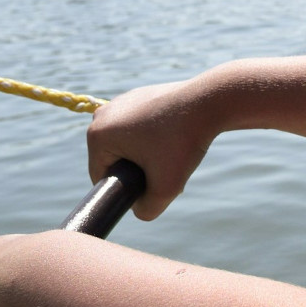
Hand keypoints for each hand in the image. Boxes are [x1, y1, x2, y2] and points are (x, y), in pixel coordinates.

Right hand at [87, 76, 222, 219]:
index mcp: (97, 136)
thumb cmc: (183, 141)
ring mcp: (118, 102)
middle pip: (114, 160)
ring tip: (171, 153)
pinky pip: (137, 128)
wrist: (208, 101)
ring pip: (126, 145)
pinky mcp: (136, 95)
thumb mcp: (166, 188)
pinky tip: (172, 138)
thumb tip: (137, 210)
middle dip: (137, 171)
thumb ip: (147, 210)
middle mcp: (100, 115)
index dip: (126, 189)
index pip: (102, 177)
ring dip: (145, 155)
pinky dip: (152, 137)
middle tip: (167, 169)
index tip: (154, 184)